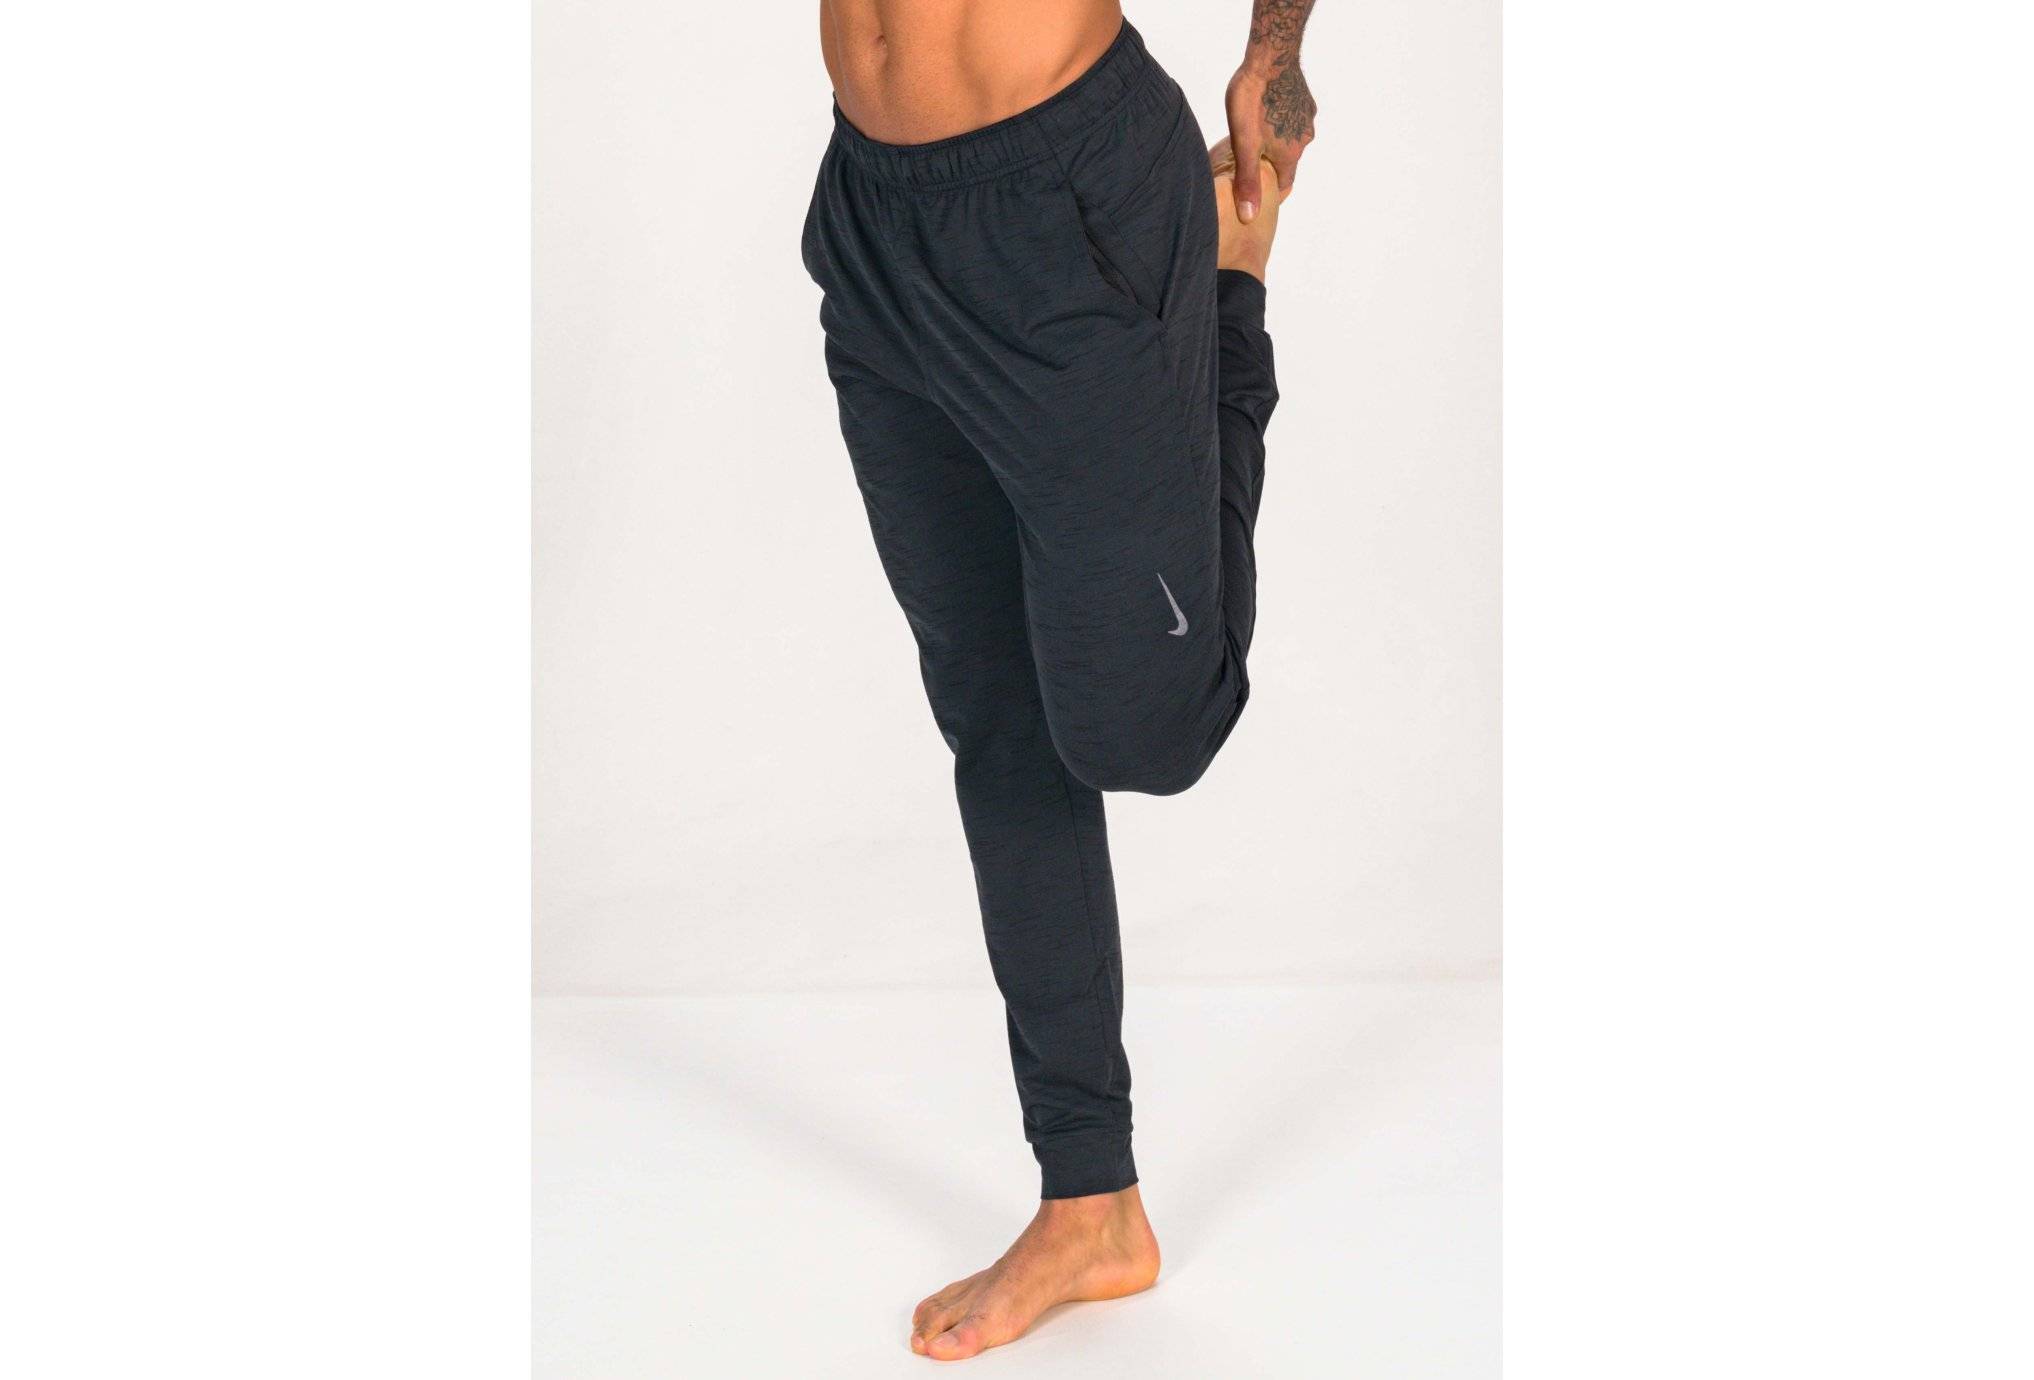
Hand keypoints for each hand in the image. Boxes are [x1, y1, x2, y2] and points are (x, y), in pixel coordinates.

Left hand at [1224, 58, 1315, 221]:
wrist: (1270, 55)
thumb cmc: (1253, 99)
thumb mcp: (1244, 145)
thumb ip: (1247, 181)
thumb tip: (1249, 217)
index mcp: (1290, 155)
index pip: (1283, 185)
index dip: (1269, 193)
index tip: (1257, 195)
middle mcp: (1304, 139)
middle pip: (1286, 162)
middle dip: (1270, 166)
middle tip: (1249, 165)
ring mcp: (1306, 117)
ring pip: (1290, 139)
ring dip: (1276, 142)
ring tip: (1255, 138)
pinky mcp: (1305, 99)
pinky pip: (1292, 118)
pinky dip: (1281, 121)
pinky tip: (1265, 113)